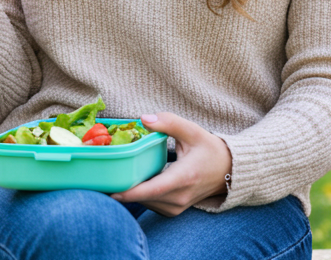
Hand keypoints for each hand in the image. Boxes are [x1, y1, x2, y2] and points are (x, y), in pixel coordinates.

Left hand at [111, 113, 232, 216]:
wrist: (229, 171)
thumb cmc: (210, 149)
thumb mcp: (193, 131)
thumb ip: (169, 122)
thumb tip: (143, 118)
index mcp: (185, 177)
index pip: (153, 189)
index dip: (130, 192)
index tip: (110, 189)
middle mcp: (180, 197)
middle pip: (144, 198)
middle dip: (122, 189)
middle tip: (100, 178)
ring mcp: (178, 207)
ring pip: (145, 203)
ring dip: (129, 193)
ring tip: (112, 177)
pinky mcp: (174, 211)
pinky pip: (150, 205)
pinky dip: (139, 196)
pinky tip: (131, 181)